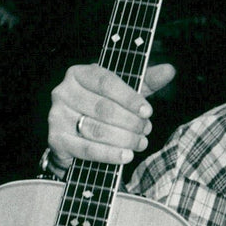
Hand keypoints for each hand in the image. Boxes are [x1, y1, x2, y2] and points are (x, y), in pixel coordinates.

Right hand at [47, 62, 175, 168]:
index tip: (148, 111)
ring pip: (97, 130)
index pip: (106, 82)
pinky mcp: (56, 139)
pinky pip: (87, 149)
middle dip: (131, 122)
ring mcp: (57, 116)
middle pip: (104, 109)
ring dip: (125, 139)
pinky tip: (126, 155)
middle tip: (146, 130)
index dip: (129, 98)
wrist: (75, 136)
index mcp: (79, 73)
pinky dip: (110, 154)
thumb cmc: (103, 108)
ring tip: (140, 143)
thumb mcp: (124, 93)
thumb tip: (169, 70)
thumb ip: (146, 81)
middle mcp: (64, 91)